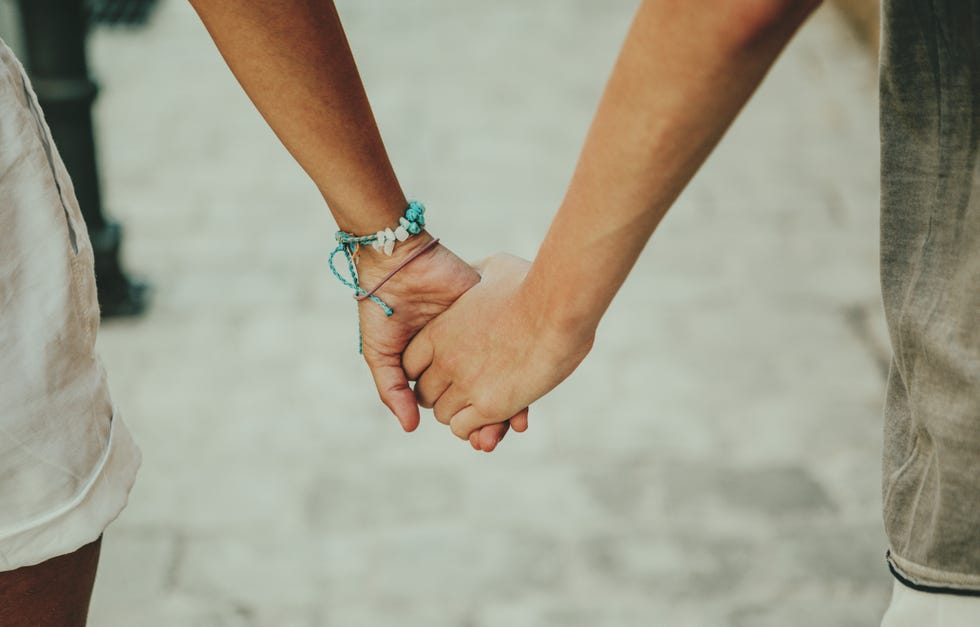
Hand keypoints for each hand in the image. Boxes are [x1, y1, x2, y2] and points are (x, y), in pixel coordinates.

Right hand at [354, 235, 528, 444]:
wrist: (399, 260)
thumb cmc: (382, 307)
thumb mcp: (380, 352)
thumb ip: (393, 390)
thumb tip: (411, 428)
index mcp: (434, 363)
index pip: (457, 401)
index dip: (468, 422)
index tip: (479, 439)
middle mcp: (459, 352)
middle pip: (484, 392)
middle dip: (492, 418)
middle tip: (497, 439)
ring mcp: (478, 332)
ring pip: (504, 373)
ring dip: (512, 401)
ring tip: (516, 425)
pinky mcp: (490, 311)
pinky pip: (515, 345)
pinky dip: (525, 368)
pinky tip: (529, 390)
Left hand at [403, 253, 593, 441]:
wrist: (560, 306)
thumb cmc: (533, 285)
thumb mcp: (493, 269)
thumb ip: (474, 276)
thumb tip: (474, 274)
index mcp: (440, 330)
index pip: (410, 365)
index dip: (428, 370)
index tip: (447, 370)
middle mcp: (445, 359)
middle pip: (424, 393)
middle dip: (444, 394)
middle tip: (469, 389)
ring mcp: (466, 383)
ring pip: (443, 414)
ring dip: (461, 412)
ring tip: (483, 403)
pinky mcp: (490, 405)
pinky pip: (463, 428)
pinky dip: (474, 427)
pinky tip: (492, 416)